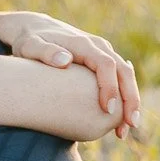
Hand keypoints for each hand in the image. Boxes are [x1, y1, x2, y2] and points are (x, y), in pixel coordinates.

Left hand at [0, 11, 139, 137]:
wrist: (35, 28)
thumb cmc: (29, 41)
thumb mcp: (30, 46)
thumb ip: (45, 52)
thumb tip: (66, 61)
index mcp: (83, 45)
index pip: (105, 64)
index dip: (109, 87)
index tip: (107, 110)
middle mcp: (98, 47)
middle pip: (123, 71)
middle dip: (129, 98)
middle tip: (130, 125)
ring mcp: (102, 54)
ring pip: (125, 76)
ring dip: (130, 103)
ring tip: (125, 132)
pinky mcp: (100, 63)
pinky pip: (118, 80)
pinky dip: (122, 101)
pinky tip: (118, 124)